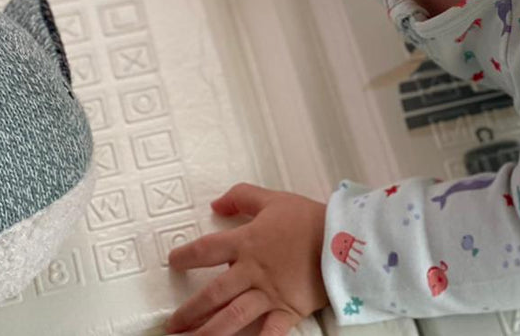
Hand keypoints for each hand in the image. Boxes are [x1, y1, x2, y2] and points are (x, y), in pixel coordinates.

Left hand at [164, 183, 328, 335]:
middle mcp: (253, 271)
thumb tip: (216, 203)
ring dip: (207, 333)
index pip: (207, 250)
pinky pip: (269, 332)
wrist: (347, 237)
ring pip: (232, 317)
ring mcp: (269, 293)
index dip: (186, 256)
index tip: (174, 261)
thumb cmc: (311, 218)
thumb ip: (243, 197)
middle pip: (213, 294)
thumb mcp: (275, 199)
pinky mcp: (288, 310)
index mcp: (248, 242)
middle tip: (172, 324)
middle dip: (189, 311)